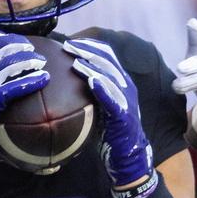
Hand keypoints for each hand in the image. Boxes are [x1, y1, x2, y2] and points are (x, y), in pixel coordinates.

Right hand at [0, 29, 48, 168]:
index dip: (3, 36)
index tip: (12, 41)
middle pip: (4, 45)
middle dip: (21, 45)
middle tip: (31, 50)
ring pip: (14, 62)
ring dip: (31, 60)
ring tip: (41, 63)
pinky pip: (18, 85)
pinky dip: (33, 80)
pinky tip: (44, 79)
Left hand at [63, 38, 153, 189]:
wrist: (128, 155)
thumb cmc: (111, 131)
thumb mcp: (100, 105)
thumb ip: (91, 91)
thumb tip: (67, 80)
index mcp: (121, 81)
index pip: (107, 55)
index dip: (89, 46)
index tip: (70, 42)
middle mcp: (126, 86)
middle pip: (107, 61)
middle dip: (87, 51)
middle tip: (68, 46)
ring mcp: (126, 100)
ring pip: (110, 77)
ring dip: (92, 66)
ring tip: (76, 60)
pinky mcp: (123, 115)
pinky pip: (112, 99)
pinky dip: (102, 88)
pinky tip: (91, 81)